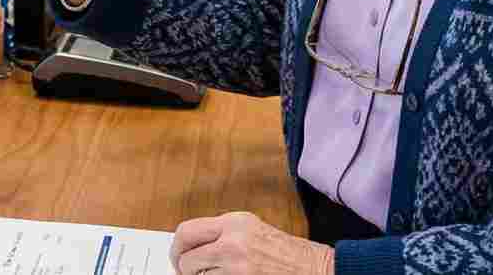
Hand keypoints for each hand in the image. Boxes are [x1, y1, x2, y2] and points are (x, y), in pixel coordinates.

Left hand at [169, 211, 333, 274]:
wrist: (315, 269)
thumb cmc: (288, 253)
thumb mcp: (252, 230)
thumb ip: (222, 234)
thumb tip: (193, 247)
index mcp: (233, 222)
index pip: (186, 231)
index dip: (177, 248)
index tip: (178, 257)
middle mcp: (232, 240)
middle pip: (186, 257)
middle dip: (185, 268)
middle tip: (187, 273)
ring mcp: (236, 265)